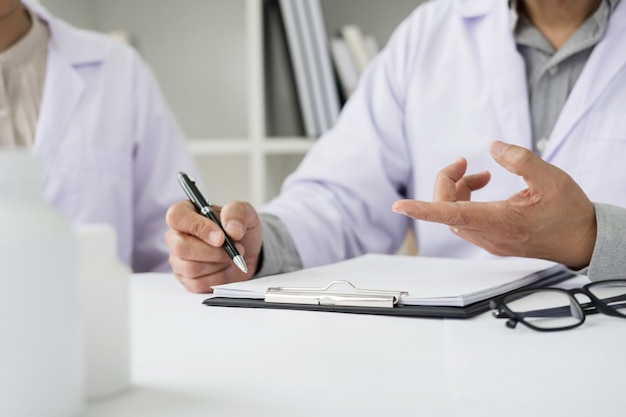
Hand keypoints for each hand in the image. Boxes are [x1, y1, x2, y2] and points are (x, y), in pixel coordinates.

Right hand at [165, 200, 262, 292]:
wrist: (247, 252)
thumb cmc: (239, 229)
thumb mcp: (245, 212)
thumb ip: (237, 213)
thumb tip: (232, 230)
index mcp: (185, 212)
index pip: (177, 217)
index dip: (198, 227)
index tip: (221, 237)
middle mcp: (176, 236)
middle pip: (181, 247)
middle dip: (213, 252)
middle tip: (234, 248)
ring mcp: (178, 259)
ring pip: (191, 268)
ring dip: (218, 263)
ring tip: (230, 256)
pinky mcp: (186, 279)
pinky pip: (198, 283)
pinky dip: (218, 277)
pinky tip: (225, 268)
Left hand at [392, 141, 596, 268]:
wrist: (584, 242)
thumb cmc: (569, 213)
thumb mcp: (551, 178)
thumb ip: (520, 159)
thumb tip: (494, 147)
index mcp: (501, 222)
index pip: (452, 214)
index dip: (423, 209)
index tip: (400, 206)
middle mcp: (490, 236)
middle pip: (447, 210)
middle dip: (447, 182)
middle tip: (463, 163)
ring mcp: (490, 241)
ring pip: (454, 216)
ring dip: (457, 192)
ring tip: (479, 175)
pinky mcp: (493, 241)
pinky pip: (465, 221)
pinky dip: (466, 202)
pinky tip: (482, 188)